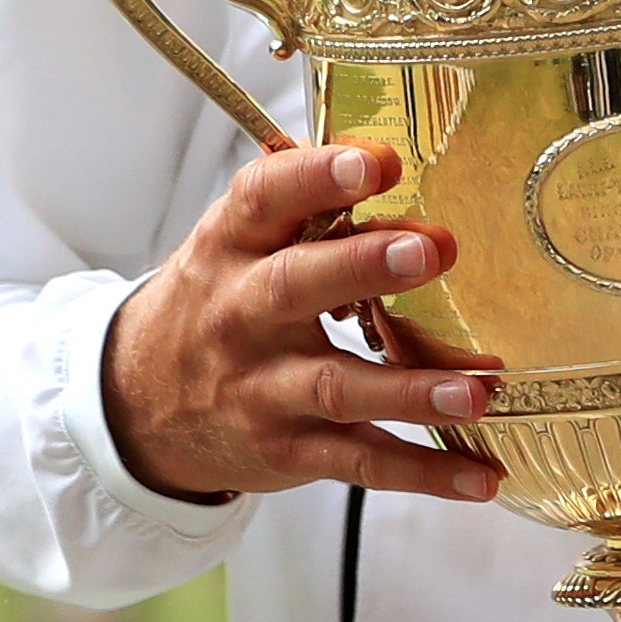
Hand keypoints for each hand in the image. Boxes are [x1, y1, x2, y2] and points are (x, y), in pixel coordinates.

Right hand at [102, 140, 502, 507]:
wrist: (137, 405)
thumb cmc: (215, 304)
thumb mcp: (235, 244)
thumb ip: (301, 202)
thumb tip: (385, 147)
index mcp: (231, 247)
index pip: (264, 199)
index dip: (318, 177)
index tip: (377, 162)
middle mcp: (241, 314)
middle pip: (297, 287)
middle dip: (365, 267)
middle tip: (434, 249)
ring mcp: (262, 388)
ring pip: (338, 388)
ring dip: (412, 391)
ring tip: (477, 391)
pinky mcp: (287, 449)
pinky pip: (360, 462)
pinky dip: (424, 473)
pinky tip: (483, 474)